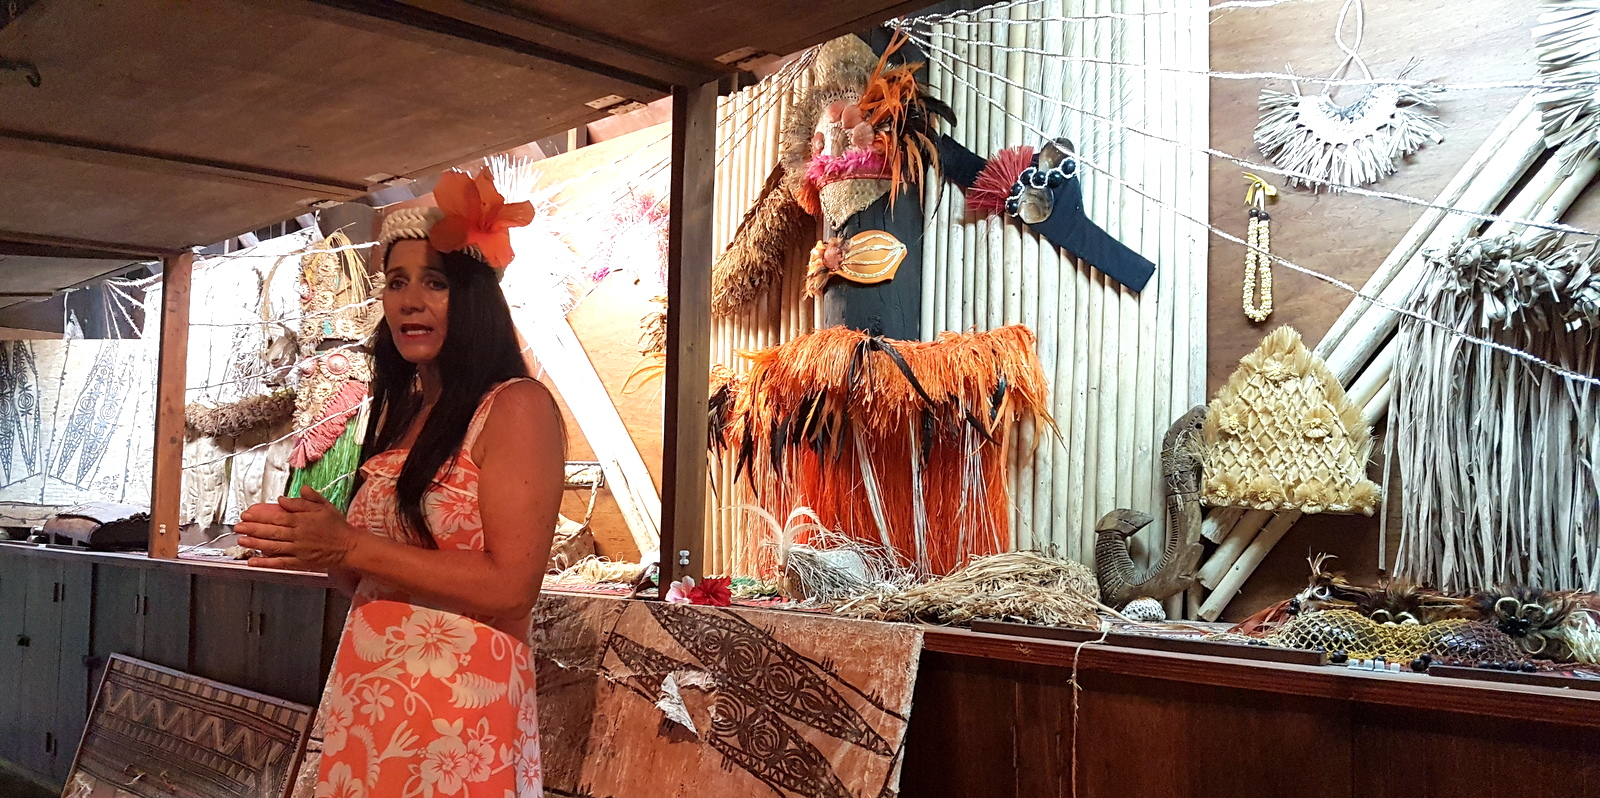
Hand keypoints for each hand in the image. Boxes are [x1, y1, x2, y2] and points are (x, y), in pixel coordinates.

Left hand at [236, 486, 359, 570]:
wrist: (349, 546)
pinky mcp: (300, 563)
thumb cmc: (336, 525)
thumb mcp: (324, 506)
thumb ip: (305, 500)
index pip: (277, 516)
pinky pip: (280, 563)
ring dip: (255, 543)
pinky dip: (266, 563)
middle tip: (237, 527)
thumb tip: (282, 498)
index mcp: (303, 520)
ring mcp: (298, 550)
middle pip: (271, 531)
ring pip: (273, 546)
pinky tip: (253, 561)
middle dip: (252, 528)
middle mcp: (298, 535)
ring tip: (241, 541)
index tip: (247, 514)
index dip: (259, 516)